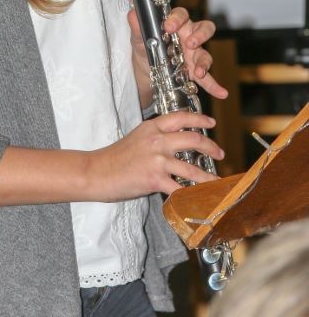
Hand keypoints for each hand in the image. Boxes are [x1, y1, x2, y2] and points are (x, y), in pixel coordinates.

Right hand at [91, 110, 224, 197]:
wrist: (96, 172)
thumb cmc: (114, 157)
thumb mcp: (136, 137)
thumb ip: (155, 137)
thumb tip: (174, 143)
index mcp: (152, 126)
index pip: (181, 117)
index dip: (199, 118)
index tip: (211, 122)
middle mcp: (157, 139)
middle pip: (193, 138)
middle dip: (211, 146)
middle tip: (219, 153)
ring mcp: (157, 159)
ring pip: (192, 167)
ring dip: (208, 176)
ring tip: (216, 181)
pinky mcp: (155, 179)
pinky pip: (180, 189)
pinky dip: (192, 195)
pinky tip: (199, 199)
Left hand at [128, 6, 227, 101]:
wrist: (144, 71)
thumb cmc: (145, 47)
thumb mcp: (138, 38)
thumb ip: (137, 27)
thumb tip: (132, 14)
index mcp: (175, 24)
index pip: (181, 15)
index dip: (177, 19)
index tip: (169, 26)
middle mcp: (188, 36)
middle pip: (203, 28)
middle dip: (200, 35)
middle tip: (190, 43)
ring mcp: (193, 54)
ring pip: (205, 54)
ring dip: (204, 63)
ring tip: (199, 72)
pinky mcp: (194, 71)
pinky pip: (208, 78)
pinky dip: (214, 85)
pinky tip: (221, 93)